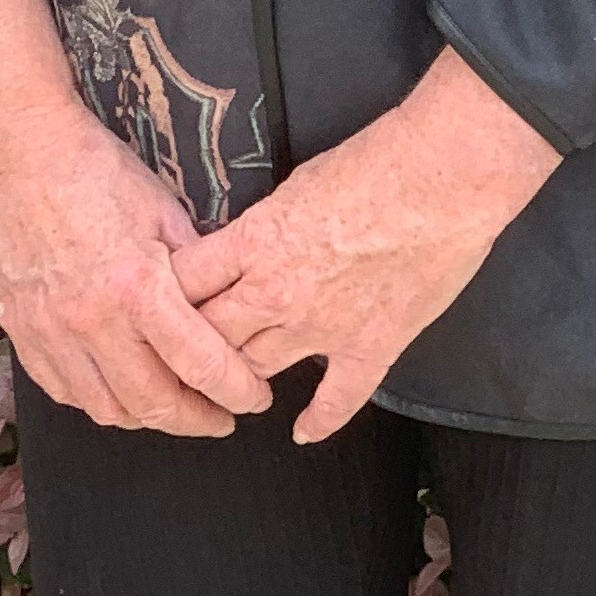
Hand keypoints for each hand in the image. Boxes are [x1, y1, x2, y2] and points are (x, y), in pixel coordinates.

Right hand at [0, 0, 270, 435]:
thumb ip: (194, 267)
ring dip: (147, 418)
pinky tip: (117, 387)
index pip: (201, 365)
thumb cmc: (93, 168)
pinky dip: (96, 400)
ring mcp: (50, 330)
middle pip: (155, 404)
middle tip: (221, 417)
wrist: (16, 148)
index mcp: (137, 286)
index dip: (238, 392)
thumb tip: (225, 306)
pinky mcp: (20, 328)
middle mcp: (92, 320)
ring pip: (106, 408)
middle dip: (198, 420)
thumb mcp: (162, 208)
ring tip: (172, 406)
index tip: (256, 399)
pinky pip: (63, 389)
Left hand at [170, 50, 561, 441]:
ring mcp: (322, 327)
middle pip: (207, 333)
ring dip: (237, 379)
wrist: (442, 181)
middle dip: (186, 346)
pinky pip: (337, 400)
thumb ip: (264, 226)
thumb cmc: (373, 164)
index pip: (184, 283)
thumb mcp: (294, 183)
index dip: (161, 297)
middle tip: (175, 357)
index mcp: (253, 243)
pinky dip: (318, 420)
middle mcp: (276, 292)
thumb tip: (247, 242)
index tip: (153, 305)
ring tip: (225, 390)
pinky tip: (303, 431)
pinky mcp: (370, 347)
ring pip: (255, 368)